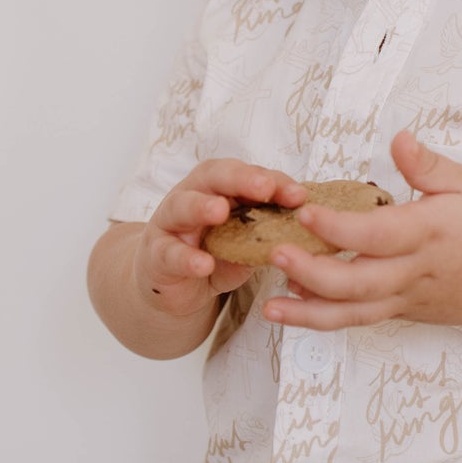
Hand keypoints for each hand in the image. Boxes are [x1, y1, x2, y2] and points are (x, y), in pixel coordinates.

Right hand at [133, 160, 307, 320]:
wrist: (172, 286)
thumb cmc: (211, 255)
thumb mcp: (244, 245)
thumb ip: (266, 237)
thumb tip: (306, 236)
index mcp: (219, 189)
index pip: (247, 175)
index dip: (273, 181)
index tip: (298, 195)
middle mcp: (192, 196)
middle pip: (213, 177)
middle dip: (240, 179)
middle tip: (264, 187)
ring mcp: (169, 224)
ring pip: (182, 206)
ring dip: (201, 206)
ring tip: (220, 211)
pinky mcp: (155, 255)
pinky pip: (169, 253)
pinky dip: (186, 258)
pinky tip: (203, 264)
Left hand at [262, 130, 461, 332]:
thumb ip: (429, 166)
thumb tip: (399, 138)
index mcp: (431, 233)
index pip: (379, 234)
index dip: (339, 226)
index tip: (305, 211)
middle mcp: (417, 271)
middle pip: (358, 281)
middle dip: (313, 272)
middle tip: (275, 254)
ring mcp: (409, 298)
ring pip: (355, 312)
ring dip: (310, 311)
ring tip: (271, 306)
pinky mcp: (404, 313)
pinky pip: (361, 319)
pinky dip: (326, 318)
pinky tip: (293, 308)